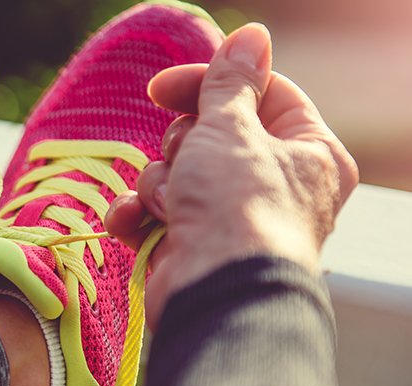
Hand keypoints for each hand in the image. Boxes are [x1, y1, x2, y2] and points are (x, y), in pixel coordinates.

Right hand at [105, 23, 357, 328]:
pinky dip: (137, 215)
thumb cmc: (238, 210)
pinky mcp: (191, 244)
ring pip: (174, 171)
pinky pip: (152, 212)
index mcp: (306, 151)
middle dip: (181, 145)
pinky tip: (132, 222)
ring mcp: (228, 217)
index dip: (209, 84)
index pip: (259, 94)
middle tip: (187, 160)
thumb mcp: (231, 129)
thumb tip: (251, 38)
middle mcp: (271, 183)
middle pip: (208, 132)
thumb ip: (231, 83)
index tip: (162, 88)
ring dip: (158, 183)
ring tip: (170, 206)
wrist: (215, 293)